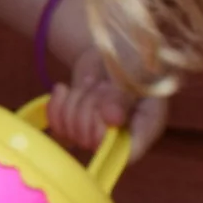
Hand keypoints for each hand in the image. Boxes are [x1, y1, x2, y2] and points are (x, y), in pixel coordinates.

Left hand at [48, 46, 167, 162]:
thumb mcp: (133, 71)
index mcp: (146, 126)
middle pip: (93, 140)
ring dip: (76, 101)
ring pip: (72, 132)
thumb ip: (123, 96)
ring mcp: (97, 132)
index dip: (109, 139)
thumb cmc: (134, 58)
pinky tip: (64, 88)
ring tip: (92, 82)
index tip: (104, 115)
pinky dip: (56, 106)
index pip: (128, 154)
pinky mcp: (76, 125)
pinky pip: (57, 127)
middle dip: (90, 107)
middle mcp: (121, 135)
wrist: (113, 48)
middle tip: (103, 85)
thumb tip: (111, 120)